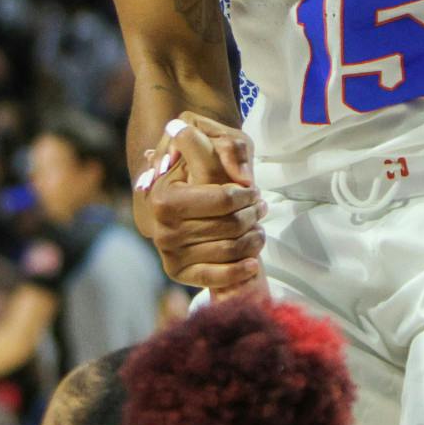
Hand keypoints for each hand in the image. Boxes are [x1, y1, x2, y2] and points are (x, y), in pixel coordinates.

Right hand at [135, 114, 263, 291]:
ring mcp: (169, 253)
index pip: (223, 199)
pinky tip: (252, 263)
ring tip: (259, 228)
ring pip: (229, 250)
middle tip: (261, 208)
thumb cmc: (201, 169)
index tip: (254, 191)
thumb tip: (242, 177)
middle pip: (230, 226)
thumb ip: (229, 149)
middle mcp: (162, 229)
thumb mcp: (214, 145)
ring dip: (253, 239)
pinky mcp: (178, 273)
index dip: (246, 195)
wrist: (180, 200)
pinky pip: (215, 278)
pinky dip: (238, 272)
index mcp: (165, 198)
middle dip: (252, 215)